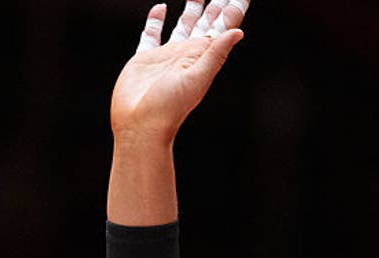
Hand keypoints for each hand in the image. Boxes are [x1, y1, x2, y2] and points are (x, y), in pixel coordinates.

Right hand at [110, 0, 248, 143]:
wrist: (141, 124)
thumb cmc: (169, 107)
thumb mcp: (197, 78)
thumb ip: (216, 54)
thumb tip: (238, 31)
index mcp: (202, 56)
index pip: (222, 27)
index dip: (233, 9)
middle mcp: (187, 55)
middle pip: (205, 23)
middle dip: (216, 6)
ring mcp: (167, 56)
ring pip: (182, 26)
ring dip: (191, 10)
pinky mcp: (145, 60)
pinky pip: (152, 34)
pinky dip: (156, 20)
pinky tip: (161, 8)